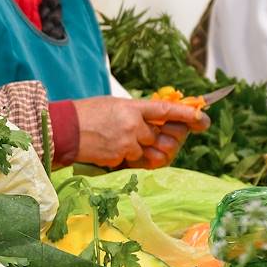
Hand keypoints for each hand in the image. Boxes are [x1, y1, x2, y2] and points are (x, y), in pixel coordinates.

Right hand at [70, 97, 207, 168]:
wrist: (64, 129)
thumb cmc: (85, 114)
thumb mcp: (113, 106)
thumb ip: (135, 113)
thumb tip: (152, 122)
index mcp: (132, 106)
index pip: (167, 110)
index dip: (187, 115)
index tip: (203, 119)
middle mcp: (133, 124)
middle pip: (156, 136)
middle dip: (149, 138)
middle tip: (135, 135)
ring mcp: (126, 142)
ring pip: (145, 151)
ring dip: (136, 149)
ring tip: (115, 140)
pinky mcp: (118, 157)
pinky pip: (131, 161)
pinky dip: (123, 157)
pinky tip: (107, 149)